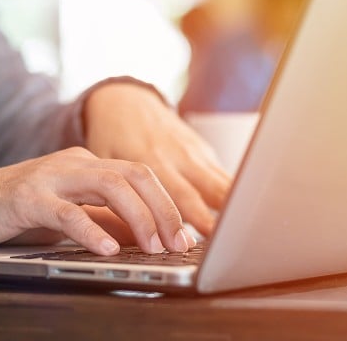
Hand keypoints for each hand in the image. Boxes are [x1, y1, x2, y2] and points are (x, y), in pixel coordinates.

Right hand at [0, 147, 195, 254]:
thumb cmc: (17, 211)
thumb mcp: (69, 214)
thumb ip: (104, 219)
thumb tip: (146, 235)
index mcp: (86, 165)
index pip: (140, 176)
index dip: (168, 205)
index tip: (186, 237)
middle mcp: (73, 164)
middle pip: (133, 174)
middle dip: (163, 209)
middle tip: (179, 244)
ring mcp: (50, 177)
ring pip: (108, 185)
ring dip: (138, 217)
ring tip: (153, 247)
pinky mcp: (26, 197)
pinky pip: (65, 211)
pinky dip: (90, 230)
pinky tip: (106, 249)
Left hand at [83, 82, 231, 236]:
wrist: (124, 100)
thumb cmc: (111, 136)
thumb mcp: (104, 163)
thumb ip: (117, 194)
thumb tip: (125, 236)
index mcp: (150, 160)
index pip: (177, 194)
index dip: (192, 218)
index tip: (201, 240)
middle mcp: (177, 155)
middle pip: (205, 191)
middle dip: (217, 220)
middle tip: (226, 245)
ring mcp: (193, 151)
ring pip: (221, 182)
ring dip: (231, 208)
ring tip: (242, 234)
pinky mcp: (202, 149)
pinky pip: (222, 174)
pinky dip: (232, 194)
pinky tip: (240, 214)